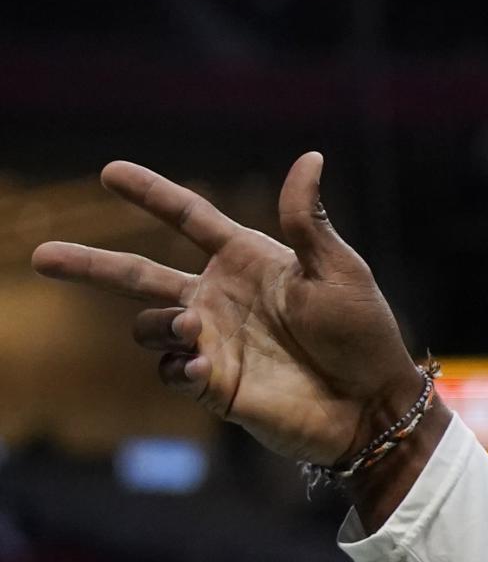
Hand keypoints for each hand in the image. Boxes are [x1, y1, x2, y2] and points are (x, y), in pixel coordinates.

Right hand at [28, 153, 425, 468]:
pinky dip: (178, 363)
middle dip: (90, 263)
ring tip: (194, 326)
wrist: (372, 404)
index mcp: (248, 260)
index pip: (188, 218)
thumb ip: (307, 219)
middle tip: (41, 256)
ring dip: (161, 322)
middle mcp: (220, 297)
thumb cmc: (363, 334)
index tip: (109, 172)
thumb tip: (310, 157)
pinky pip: (170, 369)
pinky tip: (203, 365)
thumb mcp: (339, 269)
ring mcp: (213, 341)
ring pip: (147, 325)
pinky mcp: (213, 385)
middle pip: (137, 273)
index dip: (151, 194)